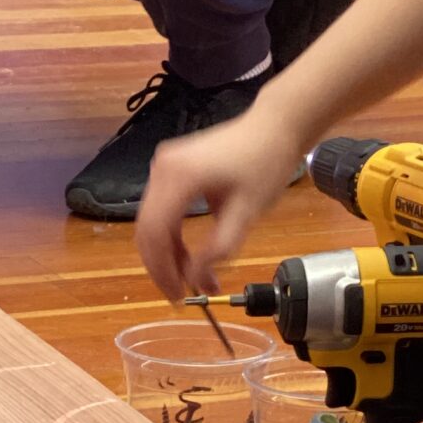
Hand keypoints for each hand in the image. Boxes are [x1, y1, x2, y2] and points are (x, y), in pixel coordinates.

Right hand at [136, 103, 310, 299]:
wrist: (275, 126)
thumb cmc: (266, 163)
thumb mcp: (247, 212)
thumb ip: (220, 248)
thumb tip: (197, 278)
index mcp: (178, 176)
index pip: (154, 233)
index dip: (162, 270)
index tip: (177, 297)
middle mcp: (162, 168)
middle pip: (147, 230)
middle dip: (163, 267)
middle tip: (182, 294)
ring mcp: (163, 166)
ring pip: (152, 222)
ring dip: (169, 254)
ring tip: (194, 278)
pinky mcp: (171, 168)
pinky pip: (161, 209)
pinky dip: (172, 236)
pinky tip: (190, 254)